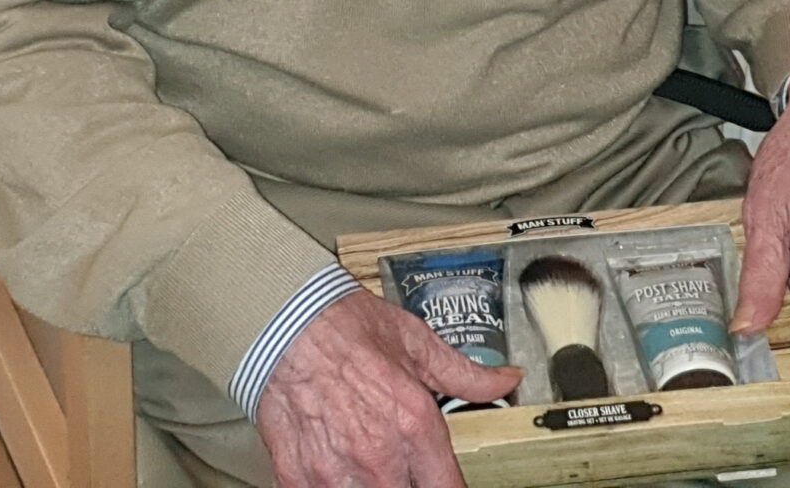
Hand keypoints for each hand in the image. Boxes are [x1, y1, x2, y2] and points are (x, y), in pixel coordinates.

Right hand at [255, 288, 522, 487]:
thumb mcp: (415, 341)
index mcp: (413, 424)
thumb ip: (465, 373)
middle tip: (401, 464)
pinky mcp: (297, 477)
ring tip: (369, 465)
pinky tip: (337, 468)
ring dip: (371, 486)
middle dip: (408, 483)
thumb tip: (506, 380)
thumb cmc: (346, 325)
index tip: (443, 481)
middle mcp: (378, 456)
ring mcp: (335, 473)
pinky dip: (331, 487)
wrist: (283, 318)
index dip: (449, 487)